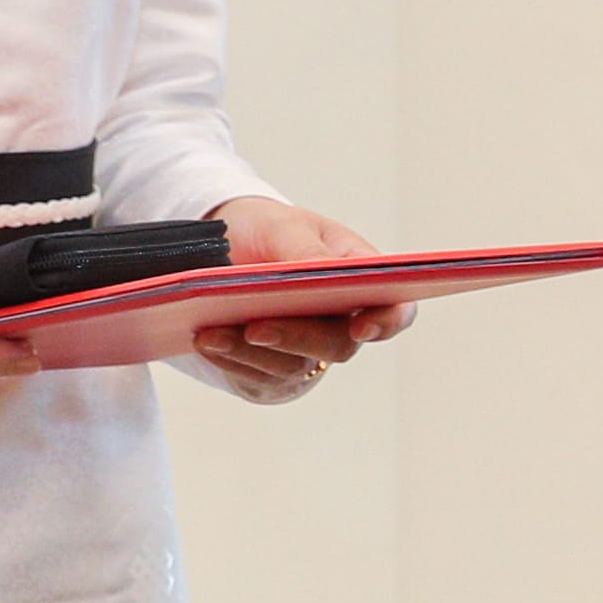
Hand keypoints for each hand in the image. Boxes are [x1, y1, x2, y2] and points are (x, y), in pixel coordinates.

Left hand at [195, 196, 408, 402]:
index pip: (394, 308)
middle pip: (338, 344)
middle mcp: (341, 320)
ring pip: (293, 366)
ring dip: (252, 354)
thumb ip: (305, 250)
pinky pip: (259, 376)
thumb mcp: (284, 225)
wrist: (221, 245)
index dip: (387, 322)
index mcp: (360, 278)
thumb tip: (321, 274)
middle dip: (297, 338)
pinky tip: (208, 343)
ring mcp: (308, 349)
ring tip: (211, 334)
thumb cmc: (265, 228)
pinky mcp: (273, 369)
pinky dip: (232, 362)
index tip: (362, 327)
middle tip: (257, 328)